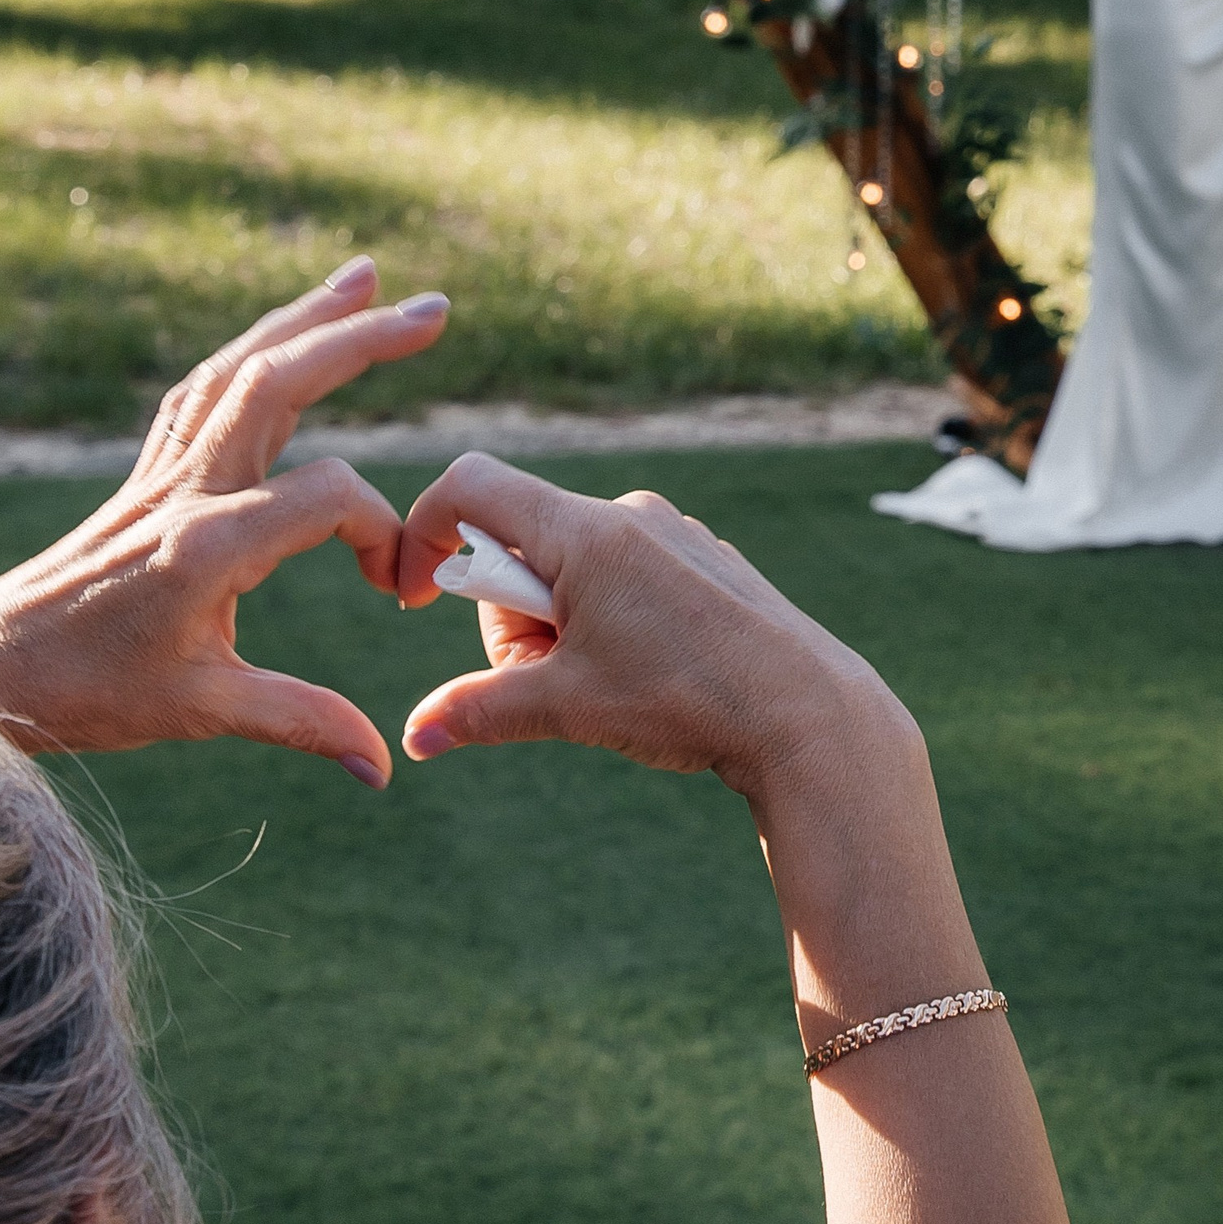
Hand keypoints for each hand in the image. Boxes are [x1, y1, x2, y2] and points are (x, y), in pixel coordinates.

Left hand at [0, 258, 448, 776]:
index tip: (395, 590)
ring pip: (238, 368)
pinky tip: (278, 339)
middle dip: (359, 336)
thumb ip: (300, 722)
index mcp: (208, 543)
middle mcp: (185, 488)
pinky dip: (250, 353)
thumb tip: (381, 763)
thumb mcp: (199, 711)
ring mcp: (160, 473)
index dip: (384, 535)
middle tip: (436, 311)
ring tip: (365, 277)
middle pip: (279, 379)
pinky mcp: (143, 476)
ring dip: (304, 318)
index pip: (331, 496)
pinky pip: (202, 391)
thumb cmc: (85, 692)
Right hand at [396, 454, 914, 803]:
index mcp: (586, 532)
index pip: (471, 486)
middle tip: (549, 678)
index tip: (413, 597)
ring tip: (610, 682)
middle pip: (521, 542)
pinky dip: (610, 618)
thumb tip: (416, 737)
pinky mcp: (704, 560)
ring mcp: (673, 533)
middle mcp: (629, 515)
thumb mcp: (569, 708)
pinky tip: (654, 671)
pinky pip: (626, 575)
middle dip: (512, 615)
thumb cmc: (689, 699)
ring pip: (575, 565)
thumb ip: (480, 710)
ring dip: (562, 623)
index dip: (423, 531)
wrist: (809, 712)